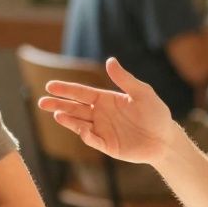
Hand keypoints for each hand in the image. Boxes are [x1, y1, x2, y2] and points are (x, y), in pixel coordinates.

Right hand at [37, 58, 176, 165]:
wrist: (164, 139)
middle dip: (58, 104)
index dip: (66, 89)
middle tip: (42, 101)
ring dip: (67, 119)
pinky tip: (80, 129)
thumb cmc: (155, 113)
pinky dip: (85, 135)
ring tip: (56, 114)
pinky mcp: (106, 145)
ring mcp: (102, 130)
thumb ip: (125, 79)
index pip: (81, 92)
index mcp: (106, 99)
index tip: (50, 86)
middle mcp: (100, 114)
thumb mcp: (142, 93)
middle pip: (75, 108)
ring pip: (79, 123)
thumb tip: (110, 61)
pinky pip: (92, 140)